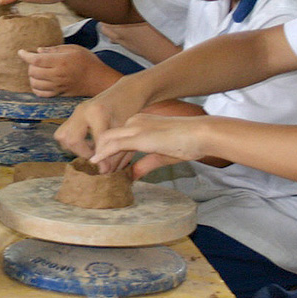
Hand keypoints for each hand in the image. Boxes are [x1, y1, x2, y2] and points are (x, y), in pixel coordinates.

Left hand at [18, 45, 123, 97]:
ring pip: (35, 83)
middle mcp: (57, 75)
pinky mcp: (59, 93)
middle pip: (33, 72)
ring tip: (37, 70)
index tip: (20, 52)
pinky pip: (41, 94)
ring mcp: (58, 86)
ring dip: (32, 76)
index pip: (36, 60)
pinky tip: (38, 82)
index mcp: (60, 62)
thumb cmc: (87, 61)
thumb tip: (38, 51)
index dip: (25, 56)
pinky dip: (36, 88)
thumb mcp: (73, 48)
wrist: (98, 79)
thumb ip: (54, 49)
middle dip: (30, 65)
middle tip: (35, 60)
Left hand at [90, 110, 207, 178]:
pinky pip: (114, 145)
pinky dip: (104, 156)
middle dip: (99, 153)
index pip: (116, 135)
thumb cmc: (188, 143)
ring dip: (99, 156)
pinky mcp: (139, 136)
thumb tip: (133, 175)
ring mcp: (136, 127)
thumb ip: (145, 164)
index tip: (105, 167)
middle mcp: (135, 122)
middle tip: (96, 171)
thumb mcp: (162, 155)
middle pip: (107, 136)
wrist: (201, 134)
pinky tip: (97, 164)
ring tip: (95, 172)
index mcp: (141, 122)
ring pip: (107, 140)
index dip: (108, 152)